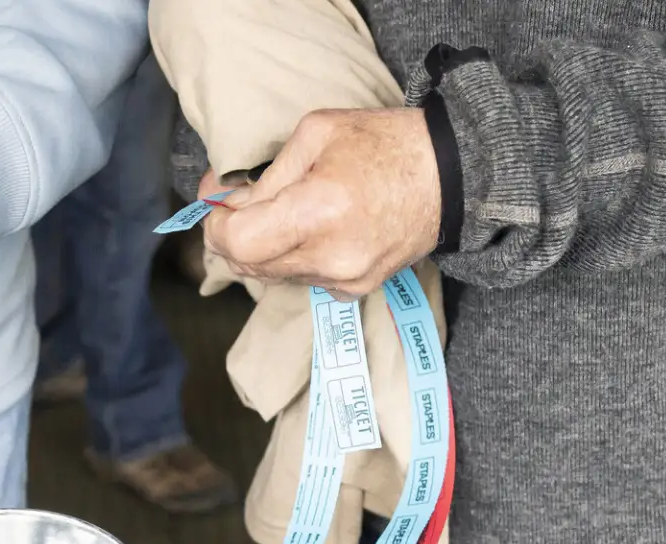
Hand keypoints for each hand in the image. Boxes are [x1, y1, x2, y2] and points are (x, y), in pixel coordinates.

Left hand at [203, 108, 439, 297]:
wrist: (450, 175)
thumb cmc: (384, 143)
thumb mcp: (316, 133)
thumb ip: (265, 175)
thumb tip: (225, 200)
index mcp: (318, 212)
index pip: (240, 244)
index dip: (217, 226)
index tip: (215, 203)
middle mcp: (331, 257)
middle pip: (251, 266)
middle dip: (232, 237)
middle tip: (233, 205)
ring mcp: (346, 279)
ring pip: (273, 276)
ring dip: (262, 248)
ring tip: (276, 212)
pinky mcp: (357, 289)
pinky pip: (303, 280)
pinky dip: (293, 259)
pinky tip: (310, 230)